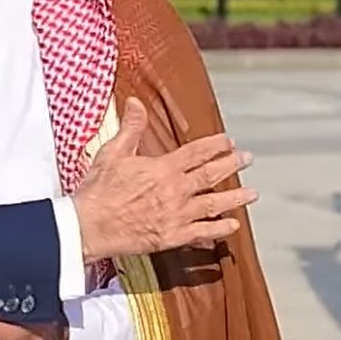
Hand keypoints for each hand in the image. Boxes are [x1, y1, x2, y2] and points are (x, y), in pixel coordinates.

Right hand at [73, 97, 256, 260]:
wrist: (88, 226)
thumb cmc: (98, 191)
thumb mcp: (113, 152)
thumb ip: (130, 127)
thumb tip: (134, 103)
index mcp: (164, 168)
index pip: (197, 152)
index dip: (215, 145)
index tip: (228, 141)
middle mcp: (175, 191)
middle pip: (211, 175)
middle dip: (232, 166)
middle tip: (247, 159)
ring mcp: (176, 215)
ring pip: (213, 204)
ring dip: (235, 198)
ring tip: (252, 194)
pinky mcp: (172, 236)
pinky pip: (202, 232)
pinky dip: (220, 229)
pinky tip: (233, 225)